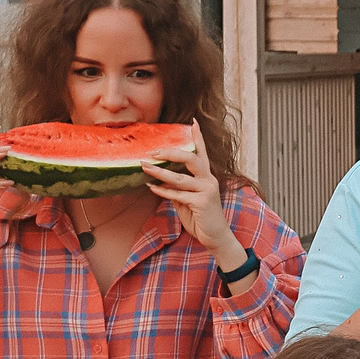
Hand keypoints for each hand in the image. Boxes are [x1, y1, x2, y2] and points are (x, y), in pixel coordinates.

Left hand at [141, 122, 235, 260]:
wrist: (215, 237)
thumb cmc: (201, 217)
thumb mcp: (187, 200)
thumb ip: (178, 188)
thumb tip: (160, 181)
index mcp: (206, 176)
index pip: (202, 152)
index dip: (198, 137)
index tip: (193, 122)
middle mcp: (208, 180)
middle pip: (191, 158)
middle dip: (170, 153)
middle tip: (153, 151)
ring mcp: (206, 190)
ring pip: (180, 177)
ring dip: (160, 172)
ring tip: (144, 166)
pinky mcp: (202, 203)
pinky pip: (178, 194)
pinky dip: (163, 191)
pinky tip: (151, 188)